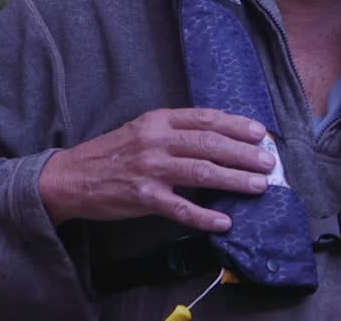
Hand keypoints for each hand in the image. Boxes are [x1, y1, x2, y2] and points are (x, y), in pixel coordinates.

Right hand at [38, 108, 274, 230]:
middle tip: (268, 162)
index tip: (259, 132)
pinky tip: (224, 221)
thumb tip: (218, 138)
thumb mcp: (143, 129)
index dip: (235, 124)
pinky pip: (180, 209)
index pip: (205, 119)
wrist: (72, 177)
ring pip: (202, 172)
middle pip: (209, 144)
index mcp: (159, 120)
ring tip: (258, 186)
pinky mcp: (144, 197)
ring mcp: (150, 169)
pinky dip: (204, 216)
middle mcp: (157, 141)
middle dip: (243, 153)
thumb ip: (175, 131)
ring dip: (234, 180)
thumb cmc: (112, 153)